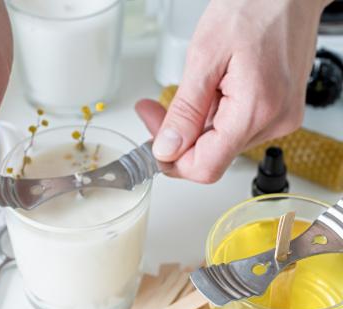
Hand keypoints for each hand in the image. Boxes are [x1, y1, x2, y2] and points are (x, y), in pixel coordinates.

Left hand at [137, 0, 330, 182]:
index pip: (206, 167)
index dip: (173, 162)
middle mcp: (273, 122)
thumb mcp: (205, 56)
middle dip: (178, 140)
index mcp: (256, 110)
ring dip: (195, 127)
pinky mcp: (278, 114)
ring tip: (187, 93)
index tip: (154, 145)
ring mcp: (278, 120)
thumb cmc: (255, 6)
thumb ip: (185, 111)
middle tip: (154, 112)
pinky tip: (208, 94)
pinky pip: (234, 131)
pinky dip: (213, 119)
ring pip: (220, 146)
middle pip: (210, 157)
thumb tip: (167, 149)